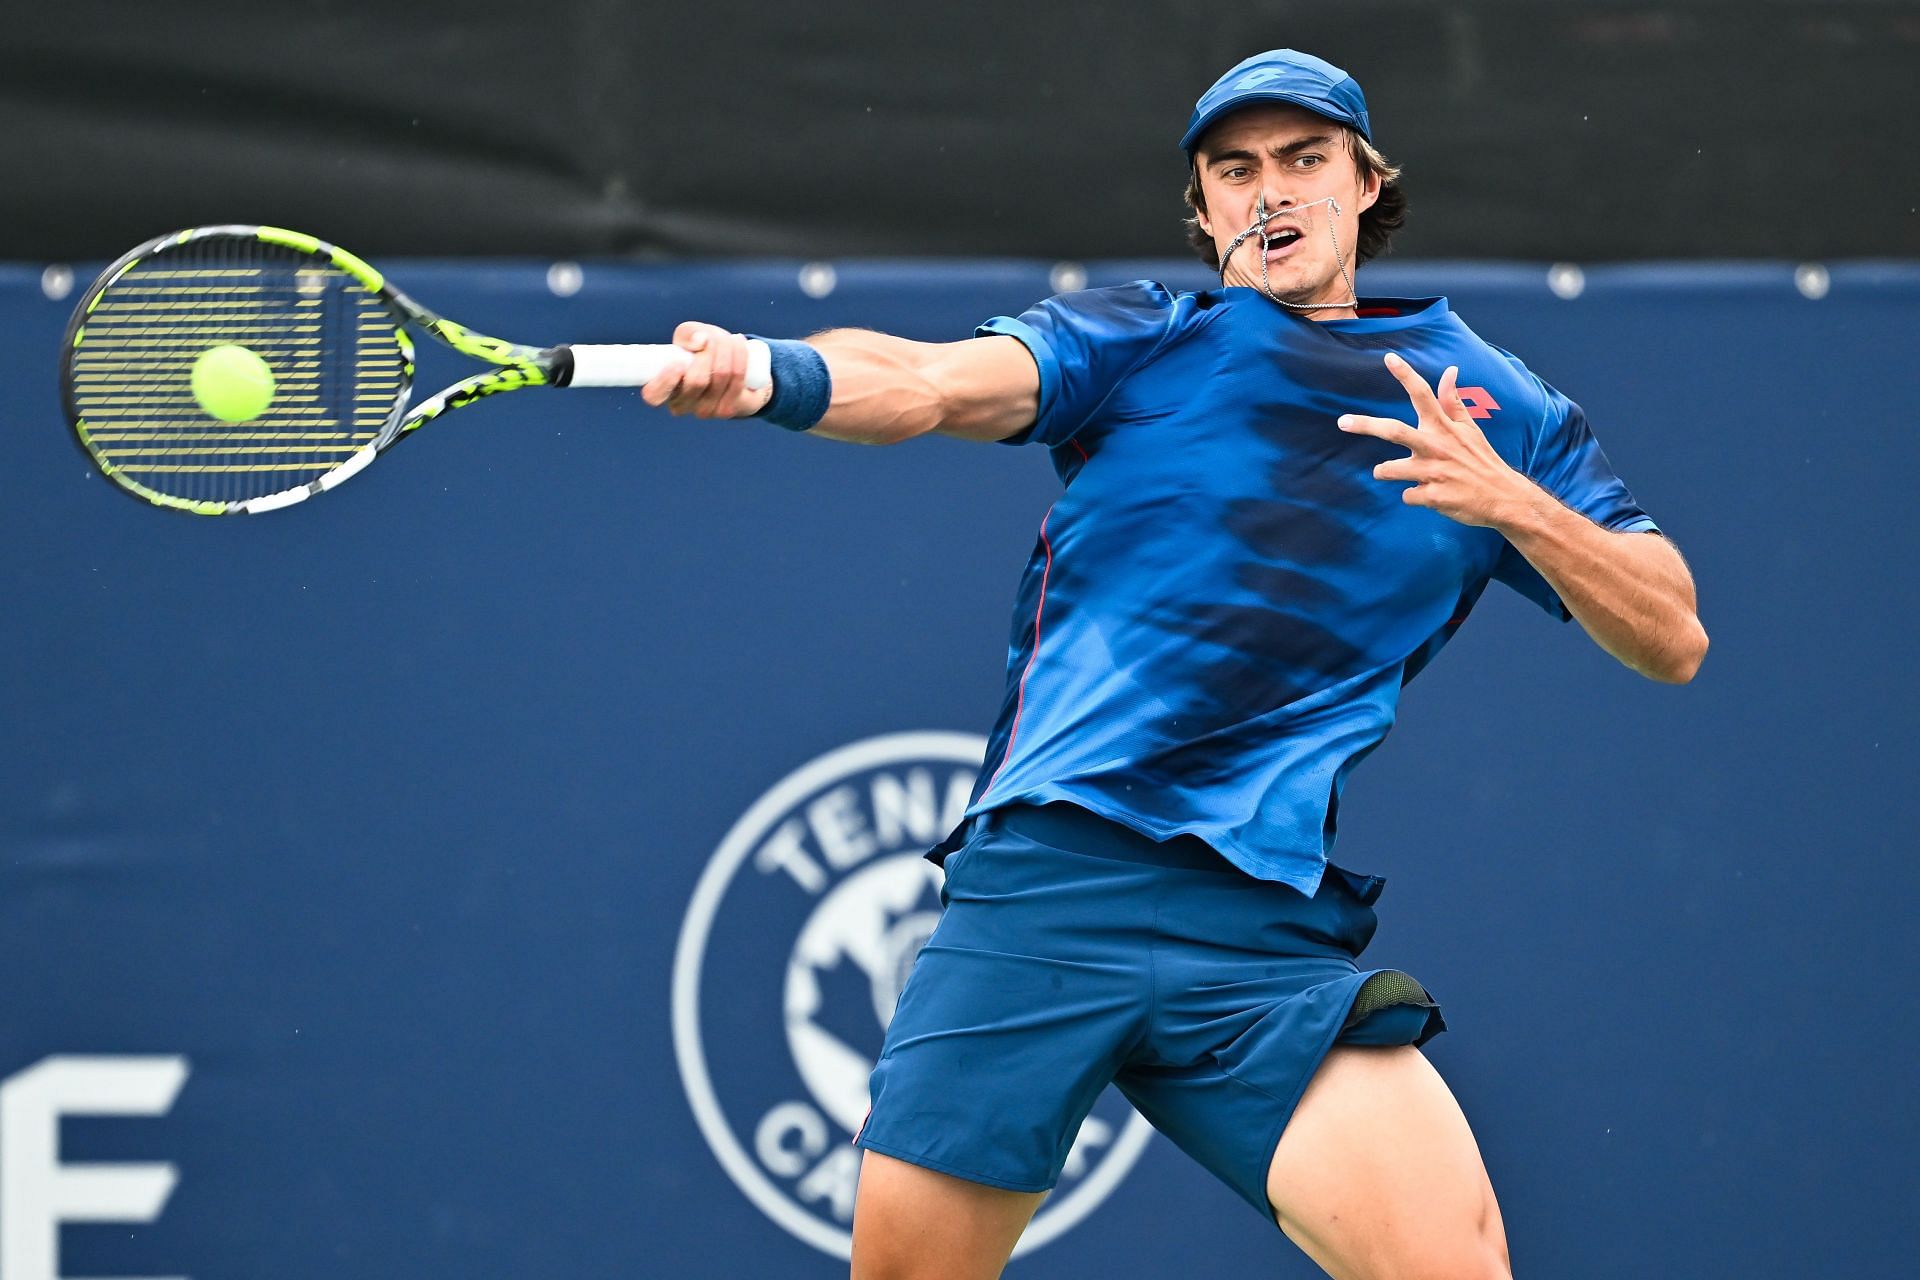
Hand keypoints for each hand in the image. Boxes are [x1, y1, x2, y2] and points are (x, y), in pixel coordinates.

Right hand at [639, 322, 772, 418]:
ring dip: (727, 348)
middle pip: (697, 381)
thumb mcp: (687, 337)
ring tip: (728, 337)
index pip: (654, 395)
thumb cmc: (699, 351)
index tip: (678, 363)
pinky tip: (738, 343)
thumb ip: (688, 334)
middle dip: (709, 350)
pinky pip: (737, 377)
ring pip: (721, 375)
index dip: (665, 381)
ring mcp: (705, 411)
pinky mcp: (728, 410)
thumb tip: (701, 342)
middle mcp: (681, 406)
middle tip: (711, 338)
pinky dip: (740, 355)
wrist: (730, 369)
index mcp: (662, 390)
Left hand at [1336, 352, 1534, 529]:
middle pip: (1395, 431)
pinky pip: (1407, 495)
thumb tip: (1450, 370)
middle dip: (1366, 425)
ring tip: (1385, 472)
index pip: (1424, 395)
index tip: (1389, 358)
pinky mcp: (1434, 497)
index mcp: (1445, 427)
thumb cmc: (1482, 460)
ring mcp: (1434, 472)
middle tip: (1342, 421)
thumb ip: (1454, 401)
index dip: (1406, 375)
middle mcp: (1437, 446)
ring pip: (1390, 470)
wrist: (1503, 498)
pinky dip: (1412, 495)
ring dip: (1383, 471)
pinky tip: (1427, 495)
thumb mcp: (1471, 428)